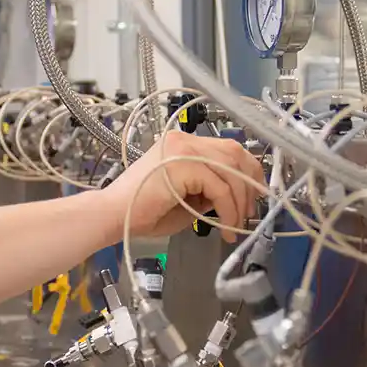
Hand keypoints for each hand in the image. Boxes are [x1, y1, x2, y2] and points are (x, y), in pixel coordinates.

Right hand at [102, 131, 264, 242]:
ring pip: (231, 170)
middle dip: (250, 183)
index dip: (247, 171)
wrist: (113, 215)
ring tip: (236, 225)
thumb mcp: (185, 199)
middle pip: (234, 153)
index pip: (227, 148)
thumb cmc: (140, 211)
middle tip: (250, 211)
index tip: (252, 195)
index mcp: (182, 143)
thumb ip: (207, 192)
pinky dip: (228, 209)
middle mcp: (184, 140)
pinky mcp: (183, 164)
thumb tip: (230, 197)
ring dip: (240, 201)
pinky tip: (225, 226)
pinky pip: (219, 187)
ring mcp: (183, 149)